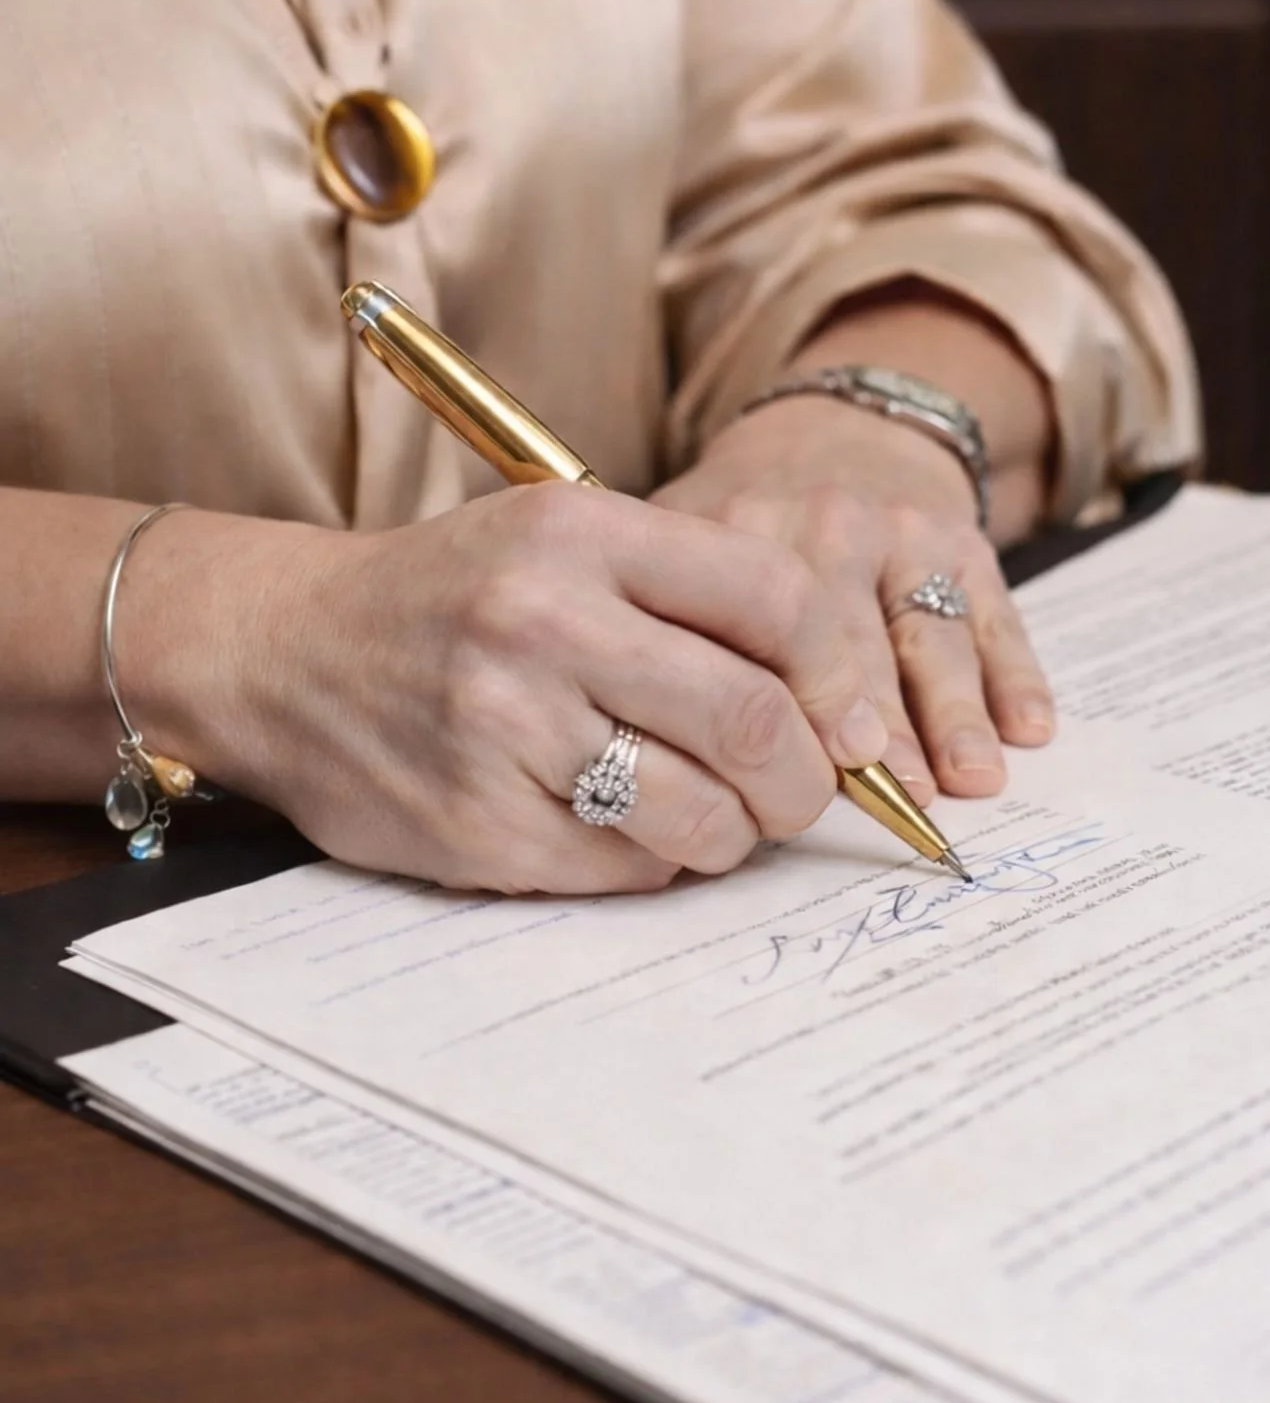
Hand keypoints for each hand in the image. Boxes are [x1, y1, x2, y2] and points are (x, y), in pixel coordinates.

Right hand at [163, 486, 888, 895]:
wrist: (278, 653)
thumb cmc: (452, 599)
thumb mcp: (560, 539)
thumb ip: (692, 596)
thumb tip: (847, 713)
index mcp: (580, 530)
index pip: (779, 599)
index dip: (845, 678)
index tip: (858, 727)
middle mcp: (542, 622)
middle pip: (758, 723)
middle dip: (808, 780)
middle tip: (799, 792)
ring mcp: (504, 729)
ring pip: (704, 817)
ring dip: (734, 833)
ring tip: (708, 812)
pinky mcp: (477, 825)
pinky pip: (628, 872)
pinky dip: (654, 863)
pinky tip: (621, 826)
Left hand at [653, 396, 1053, 804]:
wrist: (831, 433)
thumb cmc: (745, 527)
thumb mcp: (681, 545)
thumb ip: (670, 630)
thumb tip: (666, 763)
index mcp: (738, 537)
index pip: (759, 645)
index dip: (781, 724)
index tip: (793, 790)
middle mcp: (823, 528)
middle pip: (853, 649)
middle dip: (880, 732)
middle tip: (899, 802)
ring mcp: (902, 534)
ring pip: (931, 637)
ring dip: (955, 714)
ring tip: (971, 780)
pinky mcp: (964, 543)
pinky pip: (995, 617)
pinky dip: (1016, 675)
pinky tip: (1028, 728)